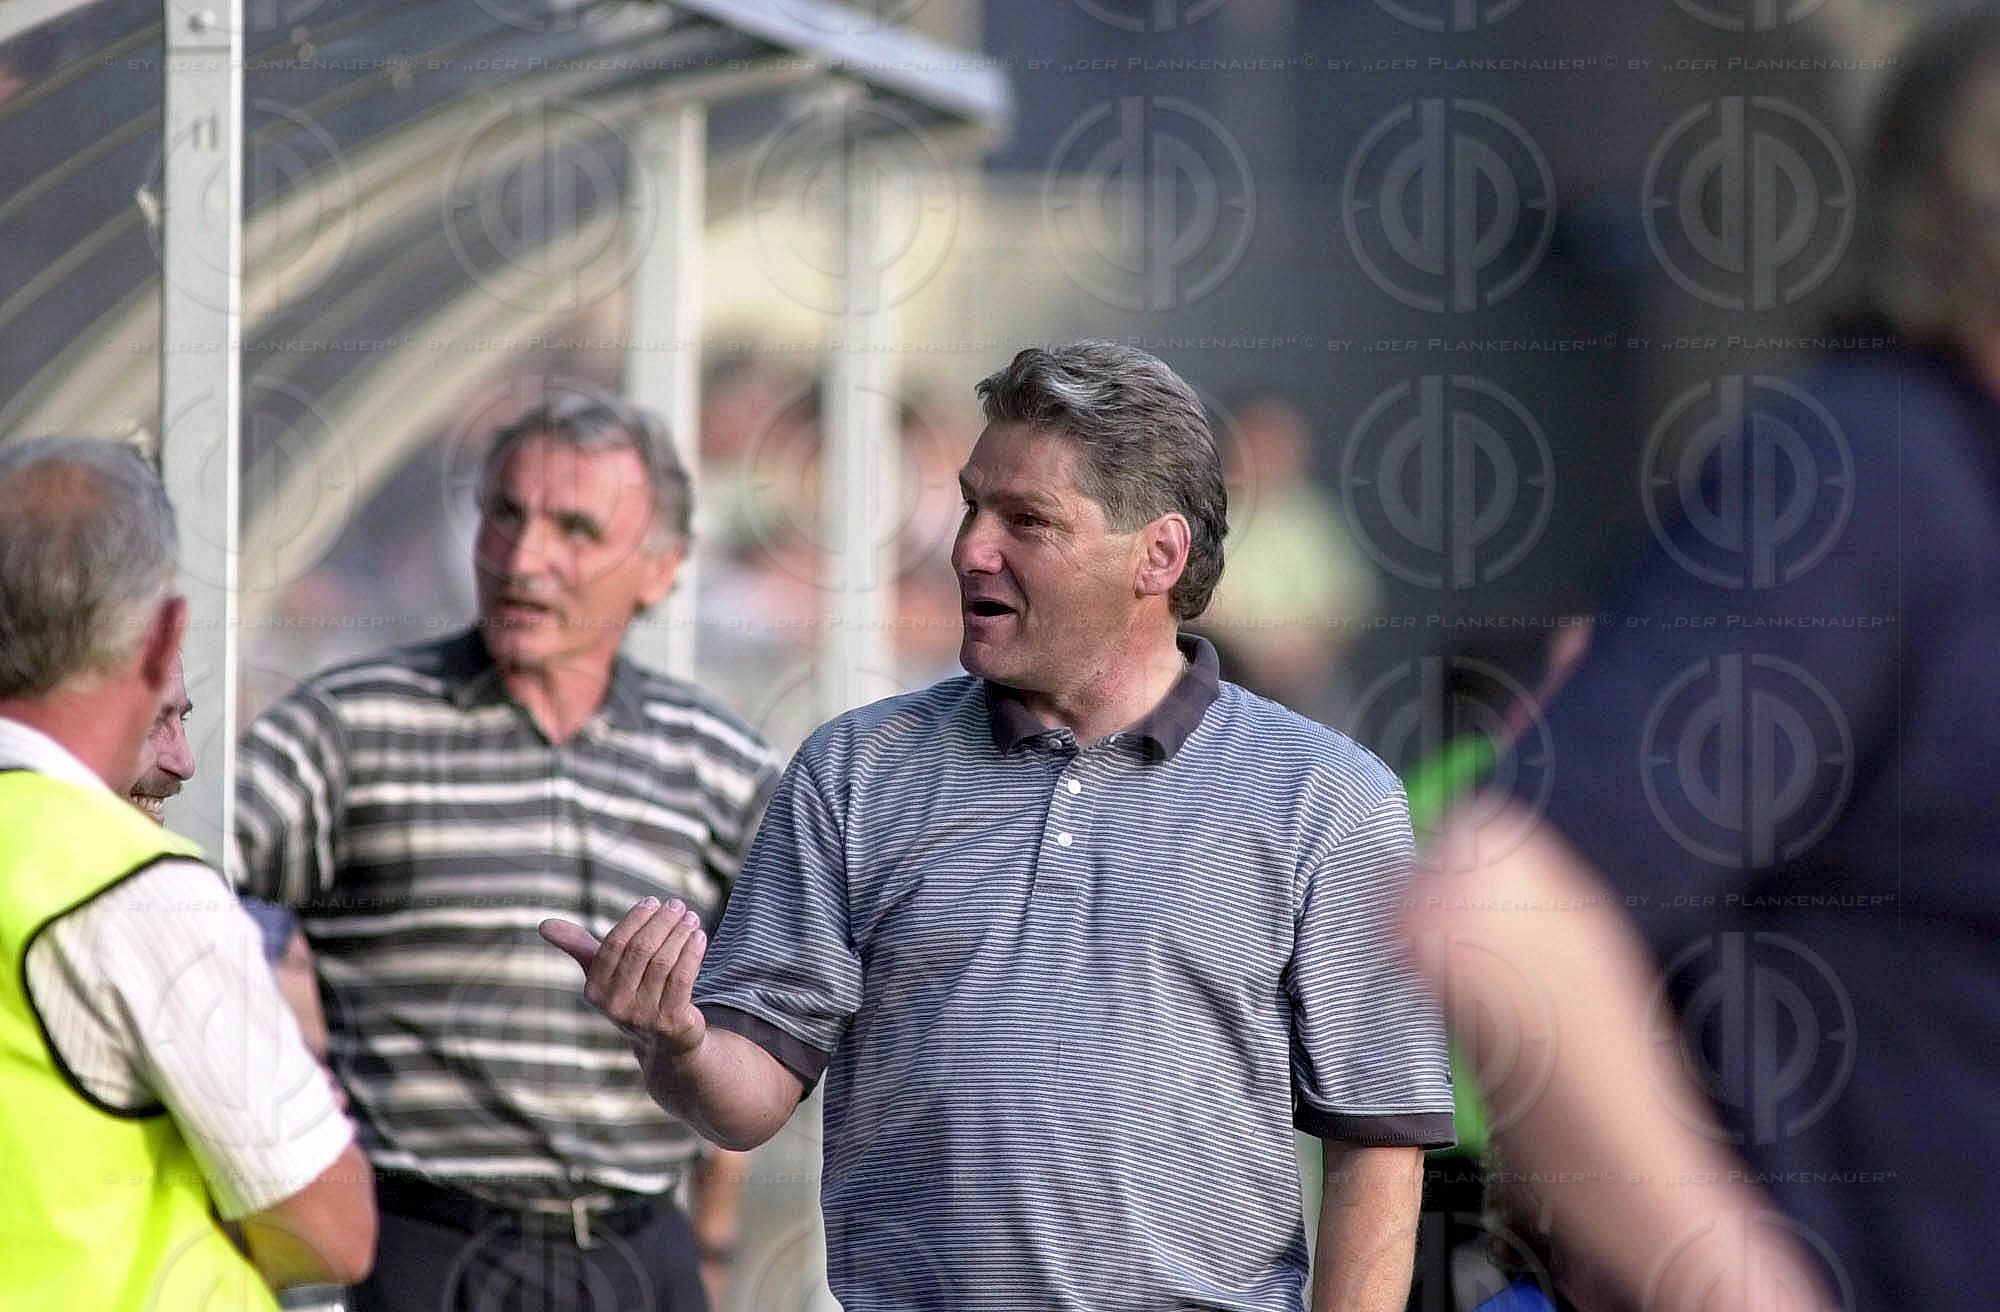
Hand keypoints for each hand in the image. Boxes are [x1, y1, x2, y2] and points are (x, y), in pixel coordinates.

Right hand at [541, 898, 709, 1056]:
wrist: (663, 1042)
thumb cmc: (631, 995)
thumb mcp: (603, 973)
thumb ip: (578, 947)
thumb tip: (542, 924)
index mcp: (595, 990)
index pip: (615, 944)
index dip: (636, 918)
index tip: (654, 902)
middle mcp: (615, 1005)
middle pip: (642, 950)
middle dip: (662, 922)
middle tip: (677, 906)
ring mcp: (643, 1017)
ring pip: (664, 962)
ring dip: (680, 934)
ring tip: (691, 918)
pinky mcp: (670, 1022)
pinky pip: (682, 978)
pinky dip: (692, 953)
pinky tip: (699, 937)